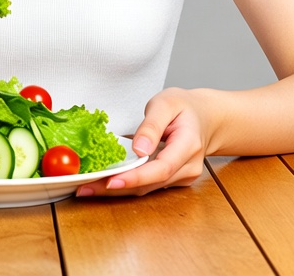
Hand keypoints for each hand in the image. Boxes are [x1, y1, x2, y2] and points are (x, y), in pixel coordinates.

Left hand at [76, 88, 210, 196]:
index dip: (136, 177)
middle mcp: (187, 167)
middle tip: (86, 188)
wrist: (206, 118)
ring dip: (118, 190)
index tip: (111, 181)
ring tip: (89, 187)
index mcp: (188, 145)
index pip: (161, 168)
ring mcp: (182, 177)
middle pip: (151, 184)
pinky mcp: (173, 180)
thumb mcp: (166, 103)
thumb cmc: (185, 107)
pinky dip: (127, 184)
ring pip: (148, 189)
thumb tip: (139, 149)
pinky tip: (105, 182)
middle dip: (118, 188)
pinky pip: (149, 186)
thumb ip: (152, 125)